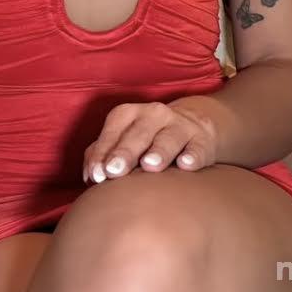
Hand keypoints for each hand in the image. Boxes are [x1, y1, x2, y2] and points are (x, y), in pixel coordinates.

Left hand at [82, 97, 219, 183]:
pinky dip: (193, 155)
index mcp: (129, 113)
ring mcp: (180, 125)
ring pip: (169, 137)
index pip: (113, 130)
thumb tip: (89, 177)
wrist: (192, 127)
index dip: (103, 152)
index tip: (97, 175)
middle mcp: (154, 114)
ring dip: (159, 151)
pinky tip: (186, 165)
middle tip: (114, 171)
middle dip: (125, 152)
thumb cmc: (146, 141)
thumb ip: (101, 155)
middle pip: (138, 133)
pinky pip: (197, 147)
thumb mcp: (122, 140)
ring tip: (149, 165)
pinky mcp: (202, 139)